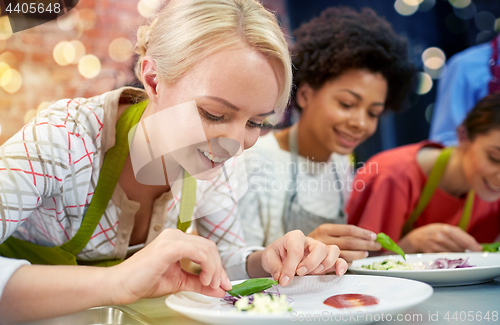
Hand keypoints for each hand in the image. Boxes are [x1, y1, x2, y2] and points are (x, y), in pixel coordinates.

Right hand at [109, 229, 231, 304]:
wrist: (120, 285)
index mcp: (177, 241)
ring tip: (210, 284)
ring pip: (206, 248)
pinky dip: (206, 265)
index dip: (219, 266)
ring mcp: (172, 239)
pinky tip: (204, 279)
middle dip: (219, 268)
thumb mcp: (179, 282)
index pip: (206, 248)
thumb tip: (218, 290)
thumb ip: (198, 284)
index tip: (223, 283)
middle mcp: (175, 235)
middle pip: (210, 246)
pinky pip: (197, 251)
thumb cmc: (142, 281)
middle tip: (220, 285)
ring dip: (214, 268)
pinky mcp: (169, 247)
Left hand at [261, 230, 347, 285]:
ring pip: (332, 251)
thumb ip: (275, 267)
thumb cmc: (275, 255)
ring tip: (314, 274)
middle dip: (311, 263)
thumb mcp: (268, 258)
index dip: (290, 266)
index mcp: (294, 237)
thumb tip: (282, 278)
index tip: (284, 280)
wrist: (278, 258)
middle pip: (319, 247)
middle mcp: (309, 242)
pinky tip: (338, 273)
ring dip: (326, 264)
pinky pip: (339, 259)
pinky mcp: (325, 261)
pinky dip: (341, 266)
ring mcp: (319, 251)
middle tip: (300, 274)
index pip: (296, 249)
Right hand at [308, 224, 380, 262]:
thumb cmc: (312, 243)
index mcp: (325, 229)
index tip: (373, 235)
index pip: (349, 230)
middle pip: (351, 242)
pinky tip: (353, 261)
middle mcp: (324, 240)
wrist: (291, 252)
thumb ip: (340, 235)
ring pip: (347, 255)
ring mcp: (323, 253)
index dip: (363, 233)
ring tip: (366, 253)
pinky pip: (341, 264)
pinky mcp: (321, 264)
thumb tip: (367, 236)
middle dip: (367, 244)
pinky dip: (349, 263)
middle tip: (377, 245)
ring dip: (360, 255)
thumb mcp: (323, 234)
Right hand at [399, 223, 482, 253]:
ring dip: (457, 255)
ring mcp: (435, 245)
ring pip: (453, 254)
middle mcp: (440, 236)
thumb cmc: (434, 232)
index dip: (473, 246)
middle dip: (465, 251)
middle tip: (467, 252)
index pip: (464, 239)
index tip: (479, 250)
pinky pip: (445, 258)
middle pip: (460, 248)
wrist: (416, 237)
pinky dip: (449, 258)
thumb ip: (459, 235)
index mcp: (446, 229)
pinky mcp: (431, 253)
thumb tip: (475, 246)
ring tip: (456, 253)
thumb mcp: (445, 228)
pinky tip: (449, 256)